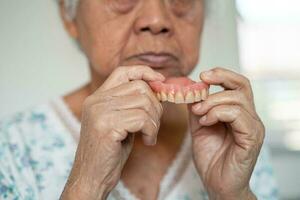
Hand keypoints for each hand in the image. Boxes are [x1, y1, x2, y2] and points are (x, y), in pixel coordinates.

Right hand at [60, 66, 163, 199]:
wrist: (91, 177)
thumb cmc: (109, 151)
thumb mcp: (119, 122)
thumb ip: (130, 104)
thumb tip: (157, 88)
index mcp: (97, 97)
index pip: (123, 71)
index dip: (144, 72)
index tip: (160, 81)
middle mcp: (96, 101)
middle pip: (140, 88)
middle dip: (156, 106)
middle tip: (154, 124)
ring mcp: (100, 112)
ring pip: (144, 103)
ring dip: (154, 121)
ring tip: (149, 135)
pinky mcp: (106, 126)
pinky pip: (142, 119)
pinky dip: (151, 131)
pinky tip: (147, 142)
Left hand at [188, 67, 263, 199]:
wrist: (217, 183)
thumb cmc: (210, 157)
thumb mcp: (199, 127)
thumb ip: (197, 109)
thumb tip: (189, 90)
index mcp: (239, 113)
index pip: (237, 84)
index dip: (221, 74)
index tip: (201, 76)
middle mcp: (249, 117)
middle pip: (241, 85)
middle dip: (219, 79)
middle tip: (200, 85)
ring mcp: (253, 127)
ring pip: (237, 99)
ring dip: (212, 102)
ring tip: (198, 114)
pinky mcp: (252, 138)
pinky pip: (238, 115)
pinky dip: (218, 114)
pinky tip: (205, 122)